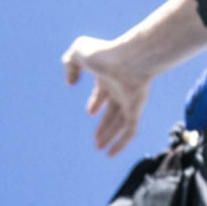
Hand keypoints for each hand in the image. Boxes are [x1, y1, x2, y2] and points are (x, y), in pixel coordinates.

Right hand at [62, 35, 150, 155]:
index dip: (97, 101)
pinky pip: (131, 131)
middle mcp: (121, 88)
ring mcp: (130, 99)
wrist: (130, 58)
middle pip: (113, 110)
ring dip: (109, 136)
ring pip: (121, 123)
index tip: (90, 111)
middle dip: (104, 124)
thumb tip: (70, 82)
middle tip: (96, 139)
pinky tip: (111, 154)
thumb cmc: (105, 53)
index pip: (104, 91)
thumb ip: (70, 63)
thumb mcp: (79, 51)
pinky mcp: (136, 109)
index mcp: (109, 75)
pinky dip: (122, 143)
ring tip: (98, 148)